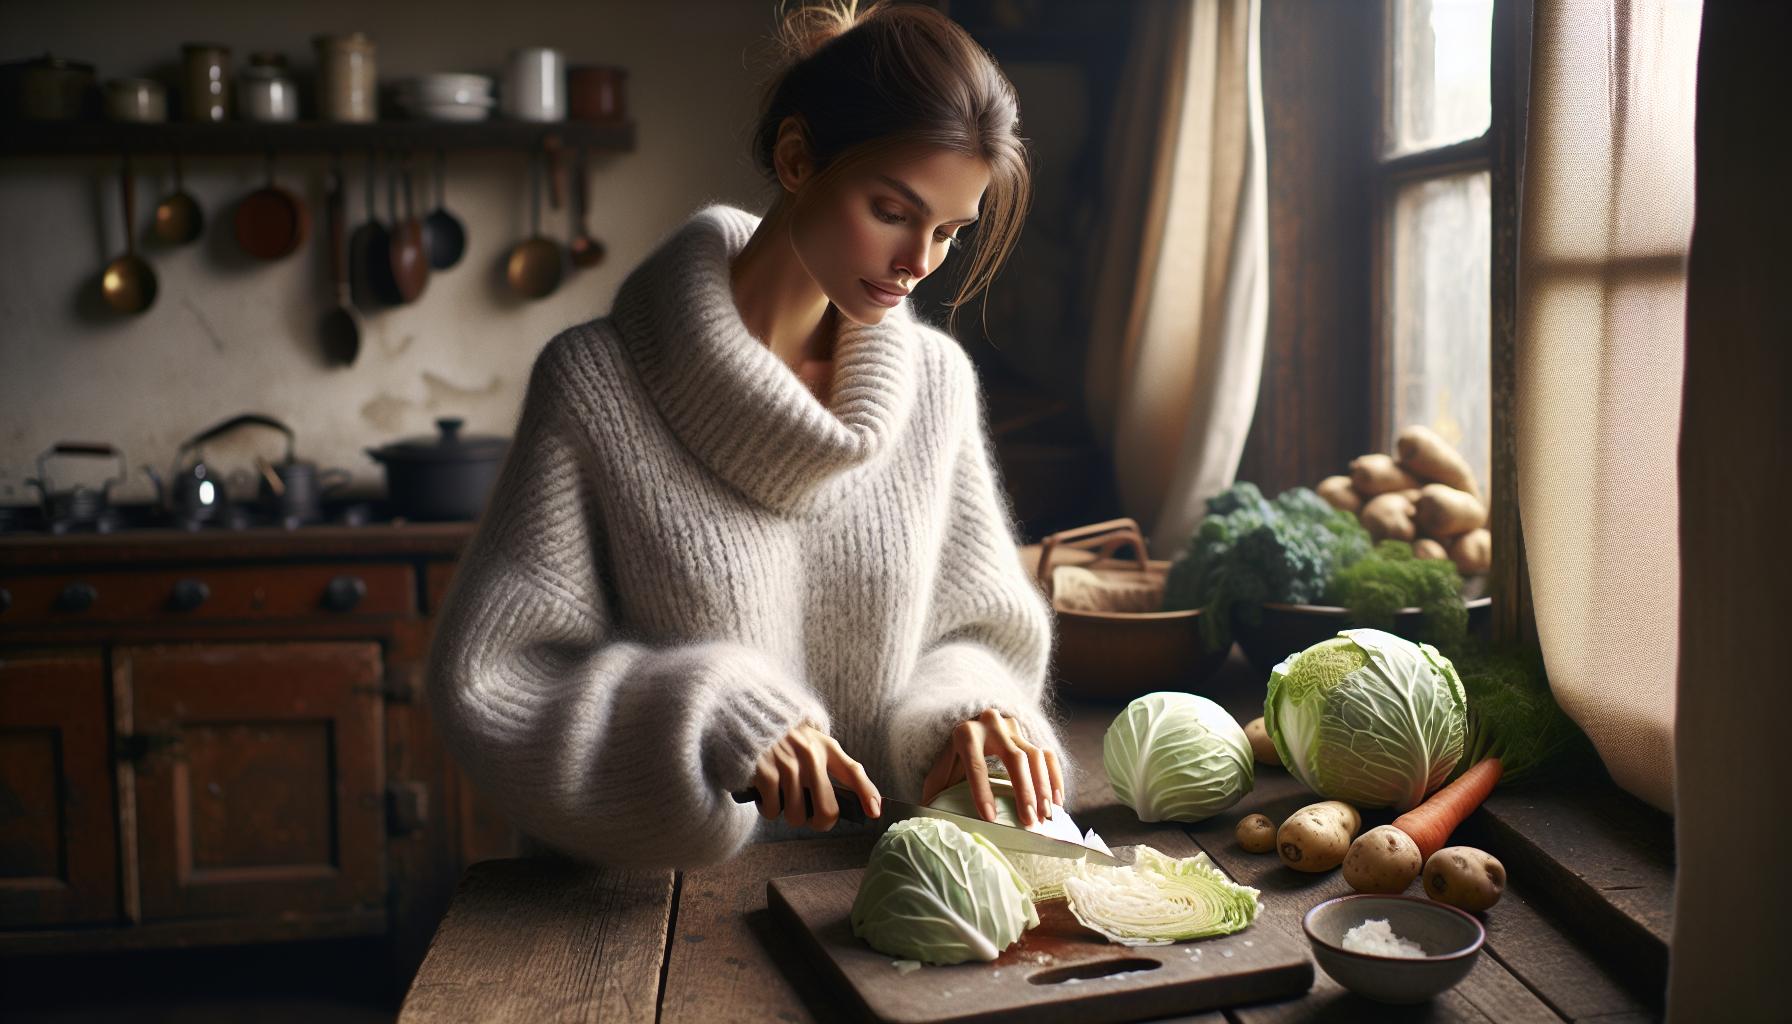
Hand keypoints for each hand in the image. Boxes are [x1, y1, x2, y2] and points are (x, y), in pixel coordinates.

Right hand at [751, 720, 881, 830]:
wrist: (746, 716)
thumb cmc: (783, 735)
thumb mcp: (812, 739)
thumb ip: (831, 763)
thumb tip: (851, 798)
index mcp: (825, 747)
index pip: (853, 772)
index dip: (867, 794)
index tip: (874, 813)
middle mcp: (810, 756)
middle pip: (827, 810)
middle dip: (818, 822)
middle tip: (809, 817)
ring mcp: (788, 764)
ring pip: (797, 816)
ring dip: (789, 815)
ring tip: (782, 800)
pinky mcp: (766, 772)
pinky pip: (772, 810)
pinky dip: (768, 810)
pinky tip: (765, 797)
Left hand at [919, 708, 1064, 827]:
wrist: (970, 722)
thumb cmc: (954, 755)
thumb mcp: (941, 766)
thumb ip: (937, 786)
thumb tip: (932, 815)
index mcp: (965, 733)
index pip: (975, 763)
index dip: (982, 791)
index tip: (990, 818)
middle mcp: (992, 725)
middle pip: (1014, 757)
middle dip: (1023, 791)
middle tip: (1029, 820)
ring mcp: (1014, 728)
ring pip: (1035, 755)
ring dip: (1043, 787)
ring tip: (1046, 815)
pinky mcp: (1030, 733)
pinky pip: (1048, 754)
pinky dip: (1054, 778)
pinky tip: (1057, 802)